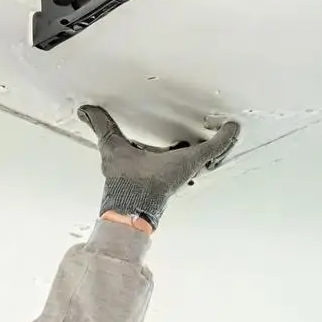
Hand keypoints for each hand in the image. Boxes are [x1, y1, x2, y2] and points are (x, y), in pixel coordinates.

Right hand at [79, 105, 240, 230]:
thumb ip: (103, 127)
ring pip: (202, 166)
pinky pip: (190, 172)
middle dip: (220, 145)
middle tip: (226, 133)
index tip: (233, 126)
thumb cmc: (127, 185)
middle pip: (212, 158)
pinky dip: (194, 163)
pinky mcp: (171, 187)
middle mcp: (184, 172)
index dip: (225, 136)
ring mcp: (179, 181)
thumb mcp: (115, 150)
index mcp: (181, 160)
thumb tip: (87, 110)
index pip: (213, 146)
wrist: (126, 211)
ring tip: (210, 144)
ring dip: (208, 155)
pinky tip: (182, 160)